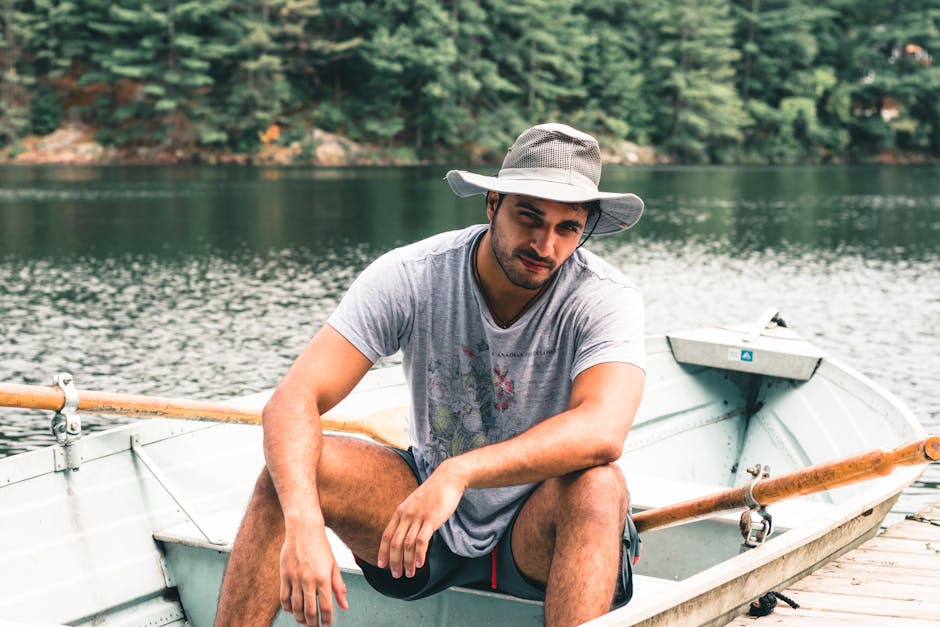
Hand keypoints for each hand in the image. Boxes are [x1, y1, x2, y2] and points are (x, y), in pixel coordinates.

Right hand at [279, 526, 348, 626]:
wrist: (303, 529)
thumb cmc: (320, 546)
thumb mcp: (334, 565)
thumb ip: (339, 586)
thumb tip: (345, 605)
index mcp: (324, 577)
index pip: (326, 606)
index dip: (327, 620)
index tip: (327, 625)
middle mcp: (309, 579)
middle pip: (310, 611)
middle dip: (313, 624)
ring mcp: (295, 578)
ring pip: (296, 607)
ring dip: (300, 619)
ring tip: (305, 622)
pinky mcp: (284, 575)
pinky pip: (284, 598)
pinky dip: (288, 608)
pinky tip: (293, 611)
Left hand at [377, 460, 466, 578]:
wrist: (447, 479)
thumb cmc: (433, 493)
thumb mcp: (415, 504)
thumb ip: (408, 518)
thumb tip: (405, 535)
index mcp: (400, 512)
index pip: (386, 535)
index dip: (382, 552)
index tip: (381, 565)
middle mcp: (406, 515)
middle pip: (394, 543)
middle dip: (393, 562)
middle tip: (395, 575)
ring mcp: (418, 517)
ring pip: (408, 545)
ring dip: (407, 562)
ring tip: (409, 574)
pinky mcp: (431, 519)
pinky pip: (422, 541)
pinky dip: (419, 555)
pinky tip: (420, 564)